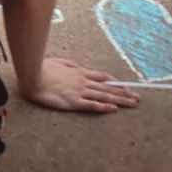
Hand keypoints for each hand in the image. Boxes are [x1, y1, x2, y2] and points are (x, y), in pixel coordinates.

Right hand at [22, 58, 139, 113]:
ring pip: (104, 96)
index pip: (103, 77)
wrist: (33, 76)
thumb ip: (71, 66)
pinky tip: (114, 109)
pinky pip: (92, 105)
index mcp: (79, 72)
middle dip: (124, 93)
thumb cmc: (42, 68)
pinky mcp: (74, 102)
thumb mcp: (59, 62)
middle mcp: (83, 82)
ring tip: (133, 103)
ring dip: (120, 100)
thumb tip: (79, 68)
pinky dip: (104, 106)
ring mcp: (80, 92)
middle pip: (108, 88)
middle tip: (138, 98)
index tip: (127, 86)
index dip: (116, 82)